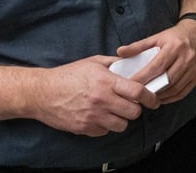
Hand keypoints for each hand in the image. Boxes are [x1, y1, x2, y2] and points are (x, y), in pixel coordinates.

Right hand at [27, 55, 160, 136]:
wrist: (42, 92)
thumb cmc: (67, 75)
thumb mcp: (93, 63)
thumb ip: (114, 64)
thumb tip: (132, 63)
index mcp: (106, 82)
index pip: (137, 92)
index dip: (150, 97)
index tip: (154, 99)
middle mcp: (101, 100)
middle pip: (133, 112)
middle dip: (136, 109)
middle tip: (132, 105)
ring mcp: (93, 116)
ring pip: (121, 125)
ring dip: (122, 119)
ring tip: (115, 111)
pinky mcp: (84, 128)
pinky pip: (105, 131)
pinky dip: (105, 126)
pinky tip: (100, 116)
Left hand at [116, 23, 195, 106]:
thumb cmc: (176, 36)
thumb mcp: (157, 37)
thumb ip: (138, 46)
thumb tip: (120, 52)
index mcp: (174, 47)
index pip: (157, 66)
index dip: (143, 77)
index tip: (130, 84)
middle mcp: (186, 58)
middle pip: (167, 79)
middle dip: (151, 89)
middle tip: (138, 95)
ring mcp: (193, 68)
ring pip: (175, 88)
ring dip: (160, 95)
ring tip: (148, 97)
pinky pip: (183, 92)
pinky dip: (171, 98)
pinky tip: (161, 98)